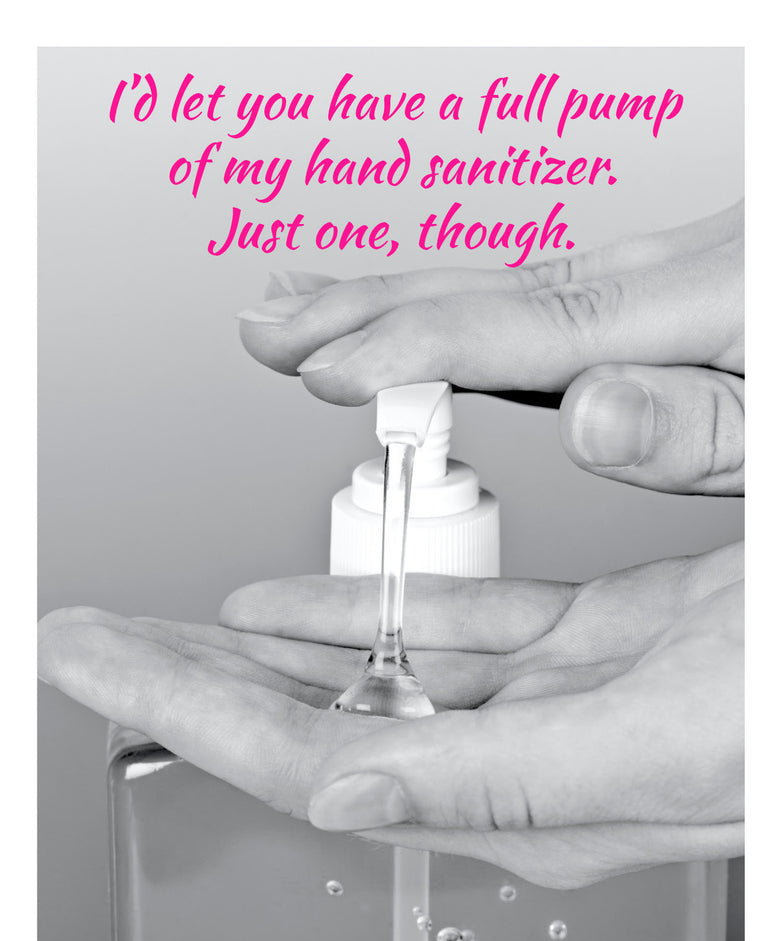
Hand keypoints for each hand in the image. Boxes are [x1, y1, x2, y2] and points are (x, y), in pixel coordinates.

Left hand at [38, 541, 742, 888]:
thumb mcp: (683, 740)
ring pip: (374, 680)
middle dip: (189, 680)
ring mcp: (558, 705)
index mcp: (539, 790)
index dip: (191, 709)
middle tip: (87, 635)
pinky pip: (453, 642)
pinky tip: (291, 602)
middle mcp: (533, 759)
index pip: (315, 759)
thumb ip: (515, 785)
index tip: (91, 657)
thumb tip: (353, 795)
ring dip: (261, 649)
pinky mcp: (595, 656)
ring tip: (169, 620)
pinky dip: (364, 615)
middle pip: (318, 724)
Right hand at [238, 202, 743, 495]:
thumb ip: (704, 431)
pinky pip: (532, 294)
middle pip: (485, 290)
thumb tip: (591, 411)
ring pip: (495, 284)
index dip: (409, 350)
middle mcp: (668, 277)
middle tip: (269, 323)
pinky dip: (457, 306)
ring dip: (389, 297)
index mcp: (706, 307)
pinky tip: (422, 319)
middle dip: (363, 309)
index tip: (319, 372)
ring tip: (306, 306)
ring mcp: (659, 276)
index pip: (519, 328)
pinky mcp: (660, 289)